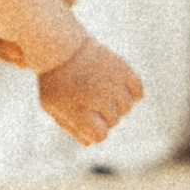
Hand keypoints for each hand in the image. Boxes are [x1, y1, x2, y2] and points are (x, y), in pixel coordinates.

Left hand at [40, 32, 142, 147]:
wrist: (62, 47)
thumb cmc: (54, 79)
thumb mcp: (51, 105)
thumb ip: (70, 126)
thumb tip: (91, 142)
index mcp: (79, 110)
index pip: (100, 135)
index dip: (95, 131)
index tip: (88, 121)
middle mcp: (97, 98)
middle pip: (113, 121)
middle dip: (103, 116)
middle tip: (91, 102)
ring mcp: (111, 83)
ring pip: (126, 107)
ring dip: (117, 105)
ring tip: (104, 94)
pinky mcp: (122, 69)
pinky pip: (138, 91)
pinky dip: (132, 93)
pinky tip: (120, 89)